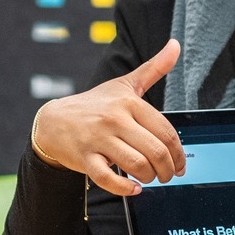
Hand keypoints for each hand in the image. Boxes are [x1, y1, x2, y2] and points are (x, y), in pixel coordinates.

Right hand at [31, 39, 184, 195]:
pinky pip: (108, 179)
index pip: (166, 132)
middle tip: (168, 176)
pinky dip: (125, 188)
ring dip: (150, 178)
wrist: (54, 121)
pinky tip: (134, 189)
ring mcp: (98, 139)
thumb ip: (153, 68)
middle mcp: (114, 119)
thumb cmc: (95, 104)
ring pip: (136, 165)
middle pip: (155, 151)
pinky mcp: (85, 158)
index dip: (178, 153)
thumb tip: (175, 45)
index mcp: (129, 102)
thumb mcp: (125, 84)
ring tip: (150, 178)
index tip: (180, 164)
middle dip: (168, 170)